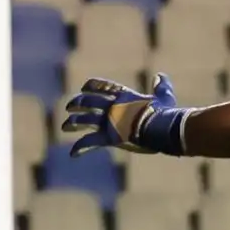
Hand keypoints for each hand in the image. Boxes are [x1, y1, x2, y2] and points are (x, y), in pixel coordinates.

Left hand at [62, 74, 176, 155]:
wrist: (161, 128)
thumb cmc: (164, 113)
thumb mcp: (164, 97)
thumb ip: (161, 87)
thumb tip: (160, 76)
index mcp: (124, 96)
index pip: (102, 86)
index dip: (91, 86)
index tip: (84, 88)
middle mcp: (112, 106)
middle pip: (87, 102)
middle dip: (76, 103)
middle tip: (69, 107)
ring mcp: (108, 121)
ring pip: (83, 120)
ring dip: (72, 123)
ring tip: (65, 127)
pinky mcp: (108, 137)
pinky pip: (89, 142)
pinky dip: (80, 148)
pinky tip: (73, 153)